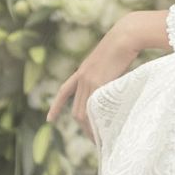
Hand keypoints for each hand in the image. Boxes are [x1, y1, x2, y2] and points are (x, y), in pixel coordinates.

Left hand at [45, 13, 141, 140]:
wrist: (125, 35)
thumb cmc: (124, 43)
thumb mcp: (110, 60)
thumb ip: (107, 73)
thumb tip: (114, 80)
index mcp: (83, 70)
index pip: (65, 91)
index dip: (56, 106)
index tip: (49, 119)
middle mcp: (82, 77)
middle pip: (76, 109)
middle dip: (82, 125)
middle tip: (93, 137)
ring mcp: (90, 81)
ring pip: (83, 112)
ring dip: (89, 128)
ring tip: (99, 140)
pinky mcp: (100, 83)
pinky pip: (95, 107)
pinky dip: (97, 121)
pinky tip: (103, 129)